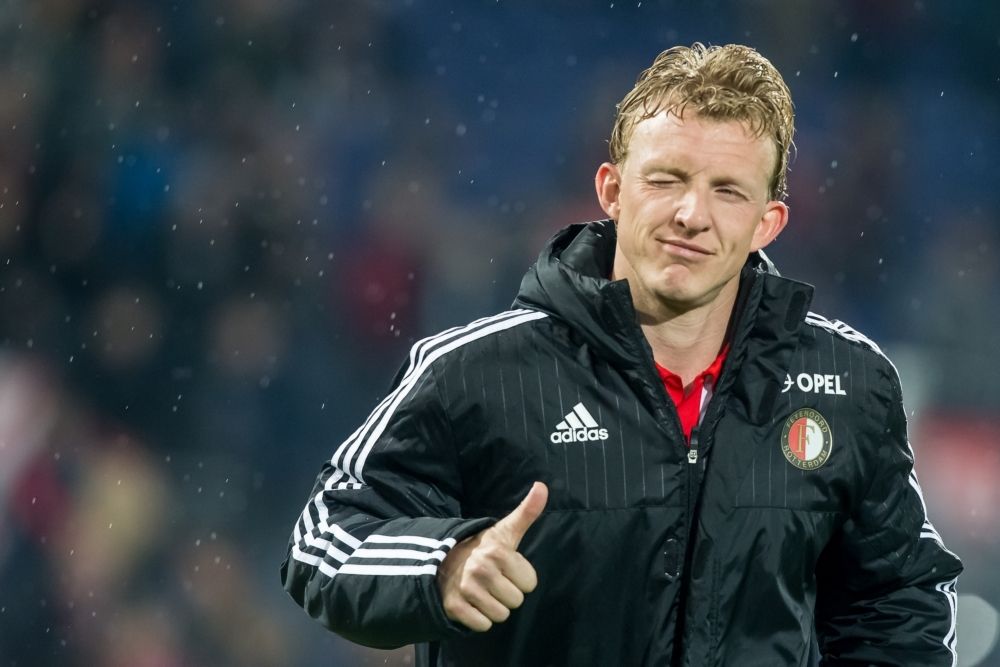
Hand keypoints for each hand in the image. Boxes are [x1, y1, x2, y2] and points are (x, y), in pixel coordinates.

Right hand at [437, 482, 547, 631]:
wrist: (442, 560)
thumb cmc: (482, 548)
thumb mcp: (505, 530)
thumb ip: (527, 511)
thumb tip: (543, 485)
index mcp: (498, 551)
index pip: (530, 584)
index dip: (520, 577)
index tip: (505, 568)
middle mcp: (482, 569)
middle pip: (516, 601)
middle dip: (507, 593)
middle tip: (493, 580)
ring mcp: (466, 589)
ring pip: (501, 616)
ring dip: (494, 607)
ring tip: (483, 591)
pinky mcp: (454, 607)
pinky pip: (482, 625)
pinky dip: (479, 619)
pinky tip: (472, 603)